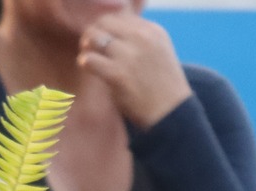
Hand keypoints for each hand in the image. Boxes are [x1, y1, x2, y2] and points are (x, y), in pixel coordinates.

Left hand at [78, 13, 191, 128]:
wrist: (170, 110)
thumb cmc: (159, 82)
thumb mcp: (157, 50)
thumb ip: (137, 37)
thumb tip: (110, 26)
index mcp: (152, 30)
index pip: (118, 15)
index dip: (104, 26)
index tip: (101, 38)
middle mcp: (142, 38)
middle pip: (103, 23)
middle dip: (92, 33)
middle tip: (88, 46)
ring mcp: (130, 56)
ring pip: (94, 38)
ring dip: (86, 46)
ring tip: (89, 57)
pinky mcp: (118, 75)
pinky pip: (89, 60)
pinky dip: (85, 62)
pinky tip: (88, 67)